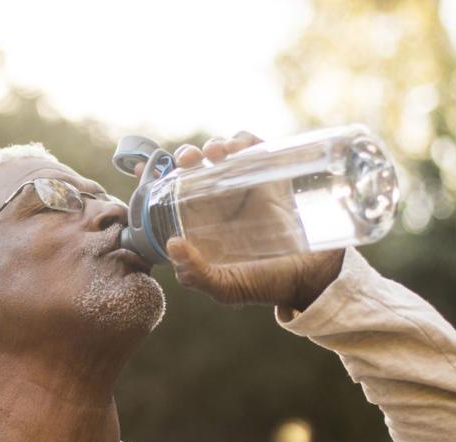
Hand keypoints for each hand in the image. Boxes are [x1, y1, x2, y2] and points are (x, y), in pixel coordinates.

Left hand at [166, 133, 343, 310]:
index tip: (144, 167)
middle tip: (187, 160)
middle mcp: (220, 202)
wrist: (311, 277)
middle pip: (196, 166)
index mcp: (201, 223)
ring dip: (214, 144)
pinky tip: (237, 148)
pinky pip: (254, 148)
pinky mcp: (271, 176)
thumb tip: (173, 245)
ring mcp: (245, 187)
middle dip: (186, 156)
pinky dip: (243, 140)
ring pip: (223, 152)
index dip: (157, 177)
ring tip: (215, 153)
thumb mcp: (226, 287)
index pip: (173, 193)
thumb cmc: (265, 284)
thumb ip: (197, 276)